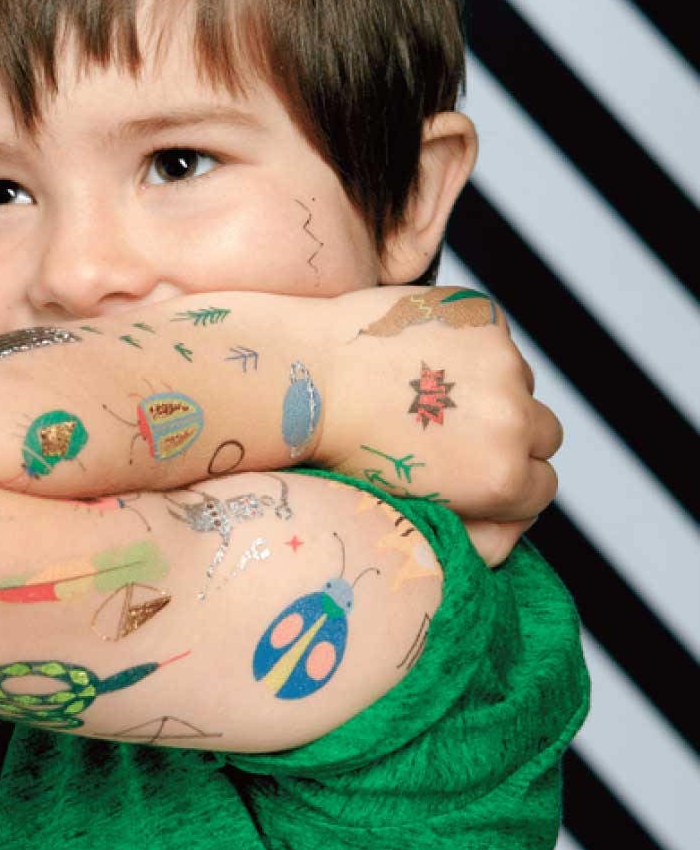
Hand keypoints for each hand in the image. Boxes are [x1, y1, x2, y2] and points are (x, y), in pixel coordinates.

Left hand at [317, 285, 562, 523]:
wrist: (305, 377)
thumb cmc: (346, 449)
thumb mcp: (415, 512)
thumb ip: (475, 533)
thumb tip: (511, 531)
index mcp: (501, 476)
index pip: (541, 487)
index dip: (507, 483)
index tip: (474, 472)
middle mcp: (513, 418)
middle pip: (543, 434)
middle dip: (508, 437)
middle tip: (451, 432)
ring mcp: (502, 361)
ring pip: (518, 382)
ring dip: (488, 388)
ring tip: (422, 391)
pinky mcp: (482, 316)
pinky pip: (493, 338)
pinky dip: (468, 346)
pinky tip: (418, 356)